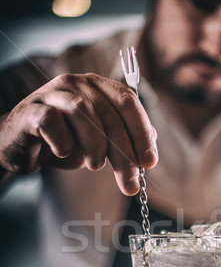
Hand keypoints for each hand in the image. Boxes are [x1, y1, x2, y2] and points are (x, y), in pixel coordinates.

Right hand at [0, 73, 157, 193]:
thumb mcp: (99, 142)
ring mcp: (51, 93)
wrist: (21, 146)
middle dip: (124, 153)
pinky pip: (51, 121)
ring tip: (96, 166)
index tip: (149, 163)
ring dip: (96, 146)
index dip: (142, 133)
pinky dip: (63, 142)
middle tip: (130, 182)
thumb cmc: (63, 142)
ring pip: (84, 113)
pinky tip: (63, 152)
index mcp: (97, 86)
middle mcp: (76, 83)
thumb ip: (124, 137)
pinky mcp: (30, 110)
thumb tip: (152, 141)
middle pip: (109, 114)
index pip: (128, 102)